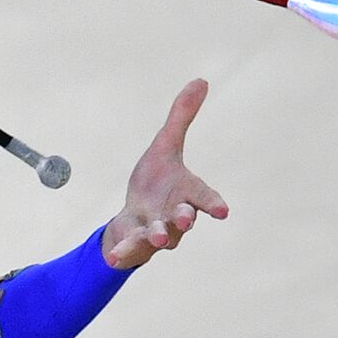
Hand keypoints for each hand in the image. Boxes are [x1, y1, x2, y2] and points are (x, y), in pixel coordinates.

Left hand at [102, 79, 229, 269]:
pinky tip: (113, 258)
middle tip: (186, 218)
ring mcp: (158, 230)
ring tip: (156, 238)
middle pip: (185, 218)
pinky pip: (132, 248)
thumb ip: (182, 116)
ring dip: (160, 236)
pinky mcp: (137, 240)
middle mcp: (176, 215)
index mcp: (187, 192)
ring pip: (162, 235)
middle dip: (186, 218)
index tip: (223, 211)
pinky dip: (125, 252)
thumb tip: (202, 80)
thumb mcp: (165, 144)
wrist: (135, 213)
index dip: (213, 203)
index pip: (204, 197)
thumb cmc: (156, 180)